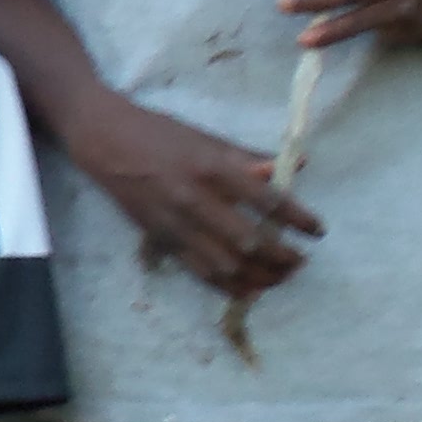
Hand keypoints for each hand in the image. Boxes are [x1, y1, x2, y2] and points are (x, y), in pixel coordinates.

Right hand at [67, 92, 320, 296]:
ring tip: (279, 278)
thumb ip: (247, 158)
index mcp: (212, 166)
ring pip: (225, 263)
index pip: (267, 200)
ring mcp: (176, 222)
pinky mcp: (160, 238)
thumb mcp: (206, 137)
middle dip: (281, 257)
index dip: (297, 219)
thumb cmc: (159, 132)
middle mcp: (195, 198)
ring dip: (258, 277)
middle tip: (300, 261)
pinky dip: (226, 285)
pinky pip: (198, 270)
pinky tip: (246, 289)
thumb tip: (293, 167)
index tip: (317, 231)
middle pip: (250, 240)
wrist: (104, 138)